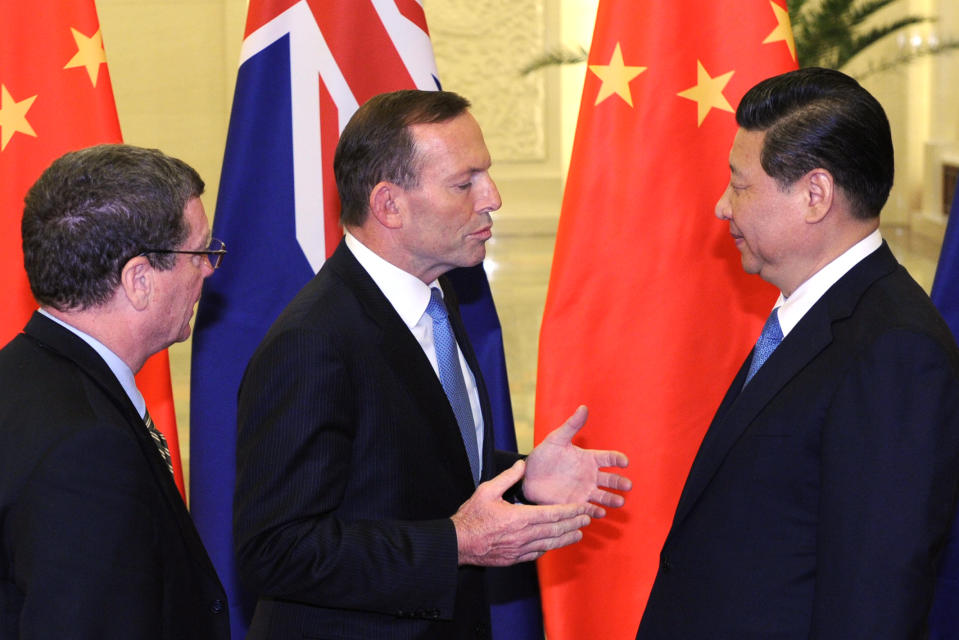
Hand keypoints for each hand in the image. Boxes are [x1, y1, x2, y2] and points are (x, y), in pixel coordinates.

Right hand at [451, 460, 591, 565]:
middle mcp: (523, 535)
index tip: (583, 507)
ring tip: (579, 533)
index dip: (570, 511)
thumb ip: (507, 477)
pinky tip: (554, 543)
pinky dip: (549, 548)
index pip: (552, 514)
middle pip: (555, 529)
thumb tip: (523, 465)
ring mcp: (520, 549)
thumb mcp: (487, 490)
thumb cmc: (471, 516)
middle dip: (574, 523)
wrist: (458, 543)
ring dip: (566, 538)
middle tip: (588, 518)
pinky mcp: (514, 558)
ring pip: (549, 544)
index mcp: (519, 517)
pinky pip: (537, 554)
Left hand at [523, 405, 630, 516]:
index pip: (609, 458)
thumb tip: (584, 407)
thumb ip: (571, 425)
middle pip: (611, 480)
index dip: (618, 459)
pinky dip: (595, 511)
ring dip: (612, 499)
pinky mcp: (574, 504)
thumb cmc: (543, 455)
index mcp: (589, 459)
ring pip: (604, 497)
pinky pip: (588, 509)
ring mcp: (583, 491)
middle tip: (627, 486)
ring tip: (619, 501)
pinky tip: (599, 512)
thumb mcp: (556, 439)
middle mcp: (590, 476)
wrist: (527, 476)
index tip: (624, 462)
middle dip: (620, 483)